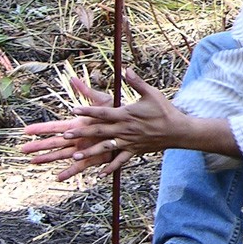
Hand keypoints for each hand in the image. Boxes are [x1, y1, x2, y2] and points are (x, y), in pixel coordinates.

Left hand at [20, 68, 182, 179]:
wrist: (177, 130)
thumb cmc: (164, 110)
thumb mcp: (151, 93)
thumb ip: (136, 82)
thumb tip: (126, 69)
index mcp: (126, 114)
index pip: (103, 112)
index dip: (87, 111)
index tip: (74, 110)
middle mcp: (124, 129)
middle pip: (99, 131)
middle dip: (81, 133)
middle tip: (65, 136)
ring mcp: (128, 142)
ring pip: (105, 147)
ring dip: (90, 151)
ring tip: (75, 156)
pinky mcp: (133, 151)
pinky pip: (120, 161)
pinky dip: (110, 168)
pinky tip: (99, 174)